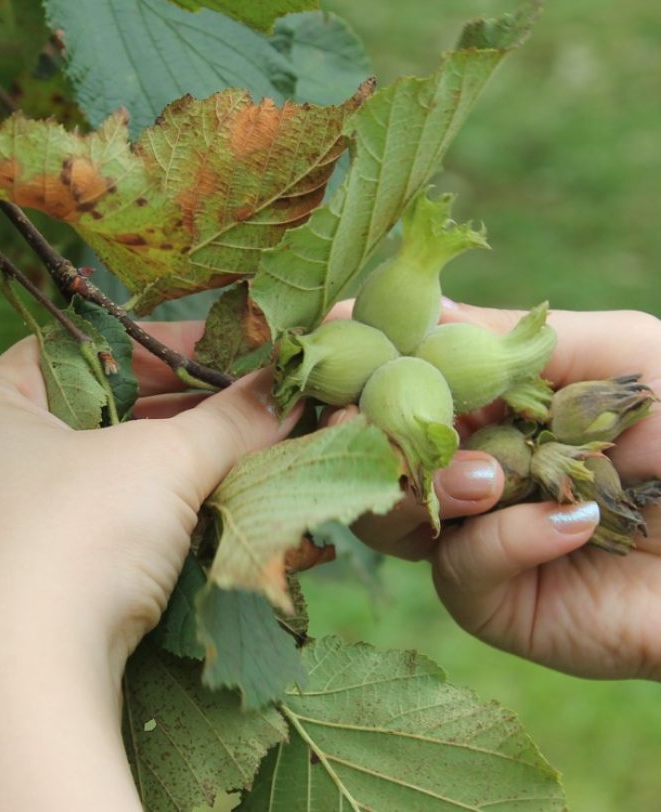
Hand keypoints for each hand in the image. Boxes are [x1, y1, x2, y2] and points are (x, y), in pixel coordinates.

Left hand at [0, 322, 296, 811]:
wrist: (27, 688)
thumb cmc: (75, 536)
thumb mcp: (162, 459)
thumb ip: (230, 419)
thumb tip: (288, 392)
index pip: (90, 344)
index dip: (168, 342)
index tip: (236, 345)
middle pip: (111, 409)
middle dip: (192, 410)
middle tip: (257, 401)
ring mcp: (17, 522)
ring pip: (121, 471)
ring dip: (189, 463)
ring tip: (254, 449)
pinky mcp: (48, 574)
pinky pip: (120, 519)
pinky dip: (172, 509)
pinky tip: (222, 503)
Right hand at [361, 303, 660, 681]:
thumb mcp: (619, 353)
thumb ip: (518, 335)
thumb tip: (425, 308)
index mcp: (491, 406)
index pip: (401, 381)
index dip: (362, 360)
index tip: (327, 332)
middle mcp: (469, 468)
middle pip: (373, 452)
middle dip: (358, 432)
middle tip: (352, 416)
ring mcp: (476, 536)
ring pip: (390, 516)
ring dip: (422, 485)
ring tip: (487, 474)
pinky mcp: (497, 602)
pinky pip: (461, 572)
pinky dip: (504, 539)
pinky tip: (571, 519)